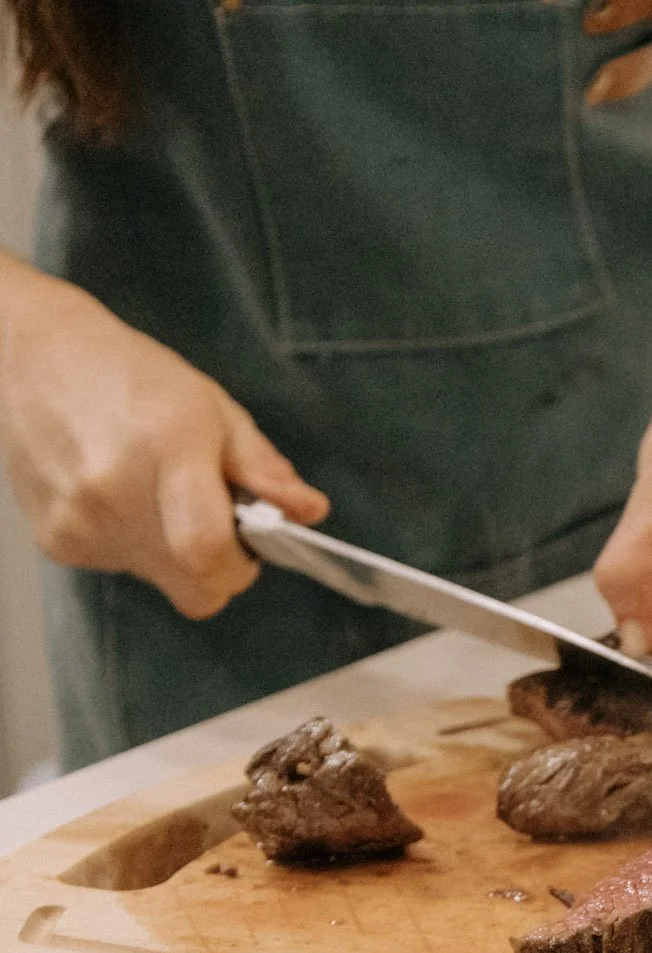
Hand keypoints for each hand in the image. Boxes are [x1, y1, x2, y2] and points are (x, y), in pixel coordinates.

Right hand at [0, 259, 327, 617]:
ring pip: (160, 580)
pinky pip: (123, 568)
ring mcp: (79, 523)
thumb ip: (263, 468)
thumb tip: (308, 512)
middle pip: (191, 586)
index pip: (207, 553)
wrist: (34, 359)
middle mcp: (114, 496)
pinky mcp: (56, 542)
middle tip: (212, 516)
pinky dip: (137, 546)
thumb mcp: (214, 409)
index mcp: (166, 452)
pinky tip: (123, 496)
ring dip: (175, 554)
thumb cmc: (131, 376)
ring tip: (159, 492)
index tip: (251, 549)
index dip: (240, 567)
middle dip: (217, 566)